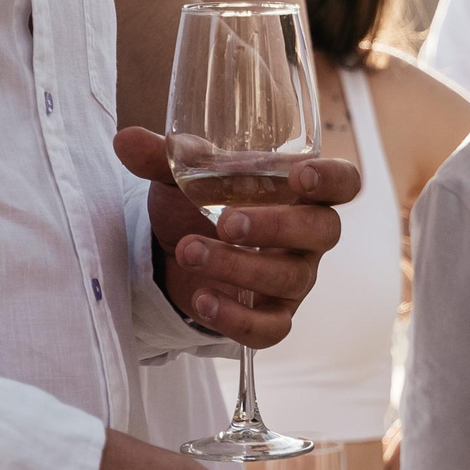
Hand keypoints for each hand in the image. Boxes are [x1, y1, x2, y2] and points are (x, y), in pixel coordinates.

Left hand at [116, 127, 361, 347]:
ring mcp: (295, 278)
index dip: (331, 180)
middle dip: (275, 226)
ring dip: (238, 266)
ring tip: (188, 252)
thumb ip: (164, 157)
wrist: (176, 254)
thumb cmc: (198, 204)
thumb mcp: (183, 176)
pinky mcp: (272, 316)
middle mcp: (308, 236)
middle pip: (323, 231)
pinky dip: (236, 318)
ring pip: (289, 278)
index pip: (343, 183)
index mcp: (300, 192)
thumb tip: (126, 140)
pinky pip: (271, 328)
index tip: (300, 176)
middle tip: (226, 222)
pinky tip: (202, 298)